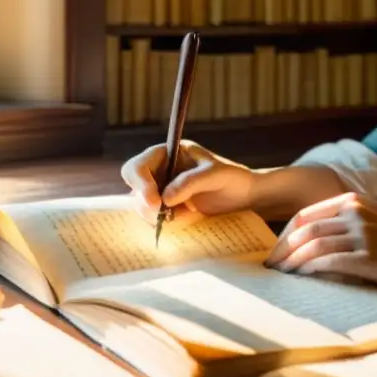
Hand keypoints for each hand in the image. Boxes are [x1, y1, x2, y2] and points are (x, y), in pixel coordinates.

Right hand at [120, 140, 255, 223]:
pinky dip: (167, 222)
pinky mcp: (168, 207)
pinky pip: (155, 218)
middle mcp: (159, 170)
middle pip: (133, 187)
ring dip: (156, 215)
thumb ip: (190, 182)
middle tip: (163, 215)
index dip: (140, 184)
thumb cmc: (232, 177)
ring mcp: (161, 190)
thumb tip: (164, 199)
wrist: (244, 195)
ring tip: (185, 215)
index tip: (155, 203)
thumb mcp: (215, 175)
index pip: (138, 166)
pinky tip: (189, 217)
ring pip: (141, 206)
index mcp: (167, 154)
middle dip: (145, 203)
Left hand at [263, 192, 376, 285]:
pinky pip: (327, 262)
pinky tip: (302, 278)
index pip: (305, 215)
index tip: (277, 250)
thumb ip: (348, 222)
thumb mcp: (376, 216)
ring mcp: (360, 234)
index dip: (286, 234)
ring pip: (311, 246)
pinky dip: (309, 270)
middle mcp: (353, 214)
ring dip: (292, 262)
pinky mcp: (367, 257)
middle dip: (282, 250)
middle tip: (271, 267)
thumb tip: (317, 242)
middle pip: (303, 230)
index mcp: (352, 201)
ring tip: (282, 276)